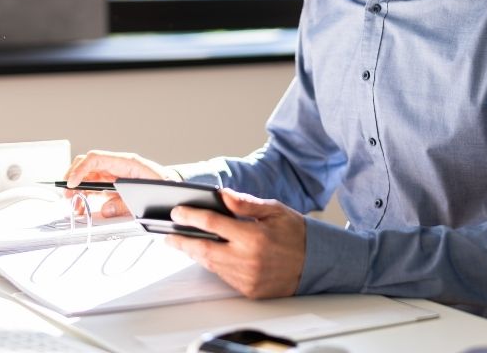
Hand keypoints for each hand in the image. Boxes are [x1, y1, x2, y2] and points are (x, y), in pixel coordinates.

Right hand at [63, 150, 178, 217]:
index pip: (96, 158)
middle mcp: (118, 165)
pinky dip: (86, 195)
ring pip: (89, 176)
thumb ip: (124, 204)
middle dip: (74, 178)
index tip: (71, 184)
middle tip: (67, 196)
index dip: (80, 170)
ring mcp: (115, 174)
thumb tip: (104, 210)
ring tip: (74, 206)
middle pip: (87, 165)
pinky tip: (82, 206)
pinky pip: (96, 186)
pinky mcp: (115, 184)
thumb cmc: (165, 187)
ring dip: (78, 190)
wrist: (176, 189)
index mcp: (127, 162)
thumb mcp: (146, 197)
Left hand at [165, 189, 305, 298]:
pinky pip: (223, 276)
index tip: (178, 212)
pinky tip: (207, 254)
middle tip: (169, 235)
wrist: (316, 263)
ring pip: (211, 265)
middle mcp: (248, 260)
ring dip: (195, 253)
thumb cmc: (296, 235)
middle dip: (182, 241)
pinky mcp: (249, 290)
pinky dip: (212, 264)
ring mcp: (247, 278)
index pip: (213, 224)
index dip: (191, 217)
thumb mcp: (274, 210)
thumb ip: (245, 204)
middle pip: (204, 249)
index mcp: (254, 237)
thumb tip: (222, 195)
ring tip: (184, 242)